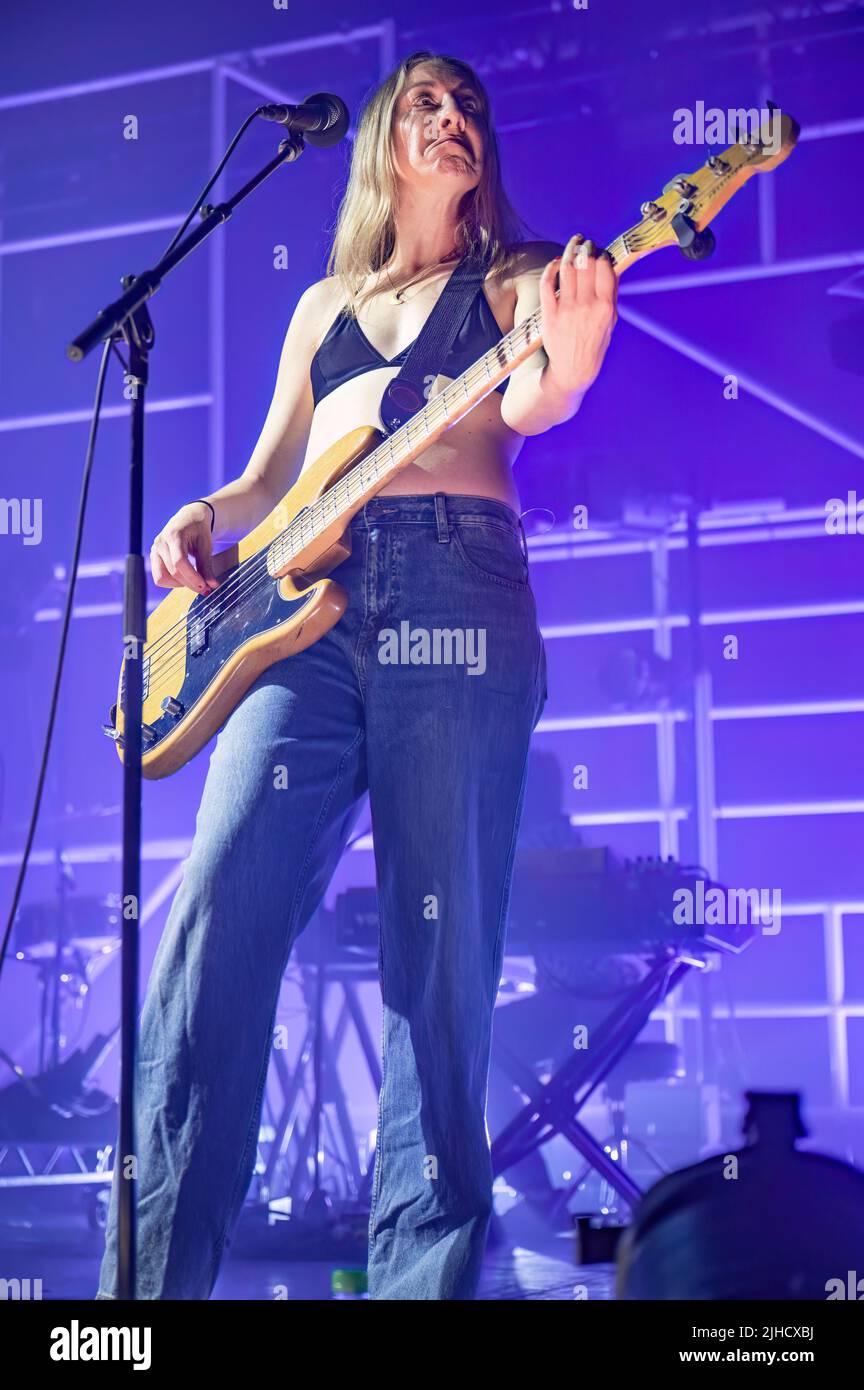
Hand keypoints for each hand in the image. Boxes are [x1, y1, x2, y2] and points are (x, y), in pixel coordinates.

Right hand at [150, 503, 218, 593]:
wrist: (189, 518)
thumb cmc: (199, 529)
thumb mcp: (206, 545)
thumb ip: (207, 566)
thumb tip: (213, 585)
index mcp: (174, 535)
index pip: (180, 562)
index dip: (192, 577)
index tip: (206, 587)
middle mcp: (160, 542)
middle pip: (173, 572)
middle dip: (190, 583)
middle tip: (206, 589)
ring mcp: (155, 550)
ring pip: (162, 578)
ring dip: (180, 584)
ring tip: (194, 580)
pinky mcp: (154, 557)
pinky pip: (159, 577)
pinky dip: (173, 582)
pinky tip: (185, 577)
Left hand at [539, 234, 617, 394]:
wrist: (573, 371)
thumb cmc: (594, 345)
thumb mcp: (611, 322)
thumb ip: (611, 295)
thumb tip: (611, 268)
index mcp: (605, 307)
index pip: (605, 268)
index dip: (602, 254)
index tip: (601, 251)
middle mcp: (587, 306)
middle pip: (586, 264)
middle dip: (587, 248)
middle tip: (586, 244)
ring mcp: (567, 309)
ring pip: (567, 269)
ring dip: (570, 251)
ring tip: (574, 244)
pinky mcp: (550, 314)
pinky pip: (548, 284)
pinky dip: (551, 268)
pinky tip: (556, 263)